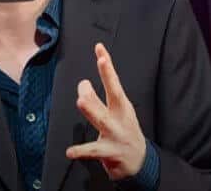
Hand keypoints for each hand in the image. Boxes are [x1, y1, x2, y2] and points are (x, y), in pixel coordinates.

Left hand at [66, 43, 146, 180]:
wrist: (140, 162)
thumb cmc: (125, 131)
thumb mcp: (118, 112)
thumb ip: (99, 99)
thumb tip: (83, 85)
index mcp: (122, 106)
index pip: (114, 82)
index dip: (107, 66)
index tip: (100, 49)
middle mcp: (120, 118)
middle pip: (113, 96)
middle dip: (106, 80)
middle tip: (94, 70)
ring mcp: (116, 135)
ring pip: (102, 121)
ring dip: (92, 110)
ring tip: (81, 101)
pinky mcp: (111, 152)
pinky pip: (94, 151)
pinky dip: (81, 151)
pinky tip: (70, 152)